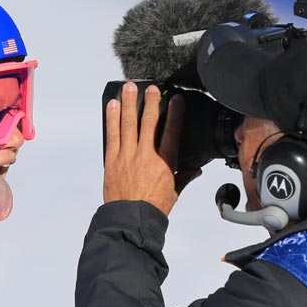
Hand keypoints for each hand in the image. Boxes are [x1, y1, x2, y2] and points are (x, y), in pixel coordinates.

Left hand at [103, 82, 200, 215]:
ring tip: (129, 88)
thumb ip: (184, 177)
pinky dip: (111, 119)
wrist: (131, 219)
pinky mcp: (111, 161)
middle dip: (150, 102)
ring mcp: (127, 157)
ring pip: (128, 124)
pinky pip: (112, 135)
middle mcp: (145, 156)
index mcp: (164, 163)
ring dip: (128, 104)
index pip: (172, 132)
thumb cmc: (152, 208)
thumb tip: (195, 170)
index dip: (175, 114)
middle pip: (148, 123)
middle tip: (152, 88)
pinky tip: (112, 106)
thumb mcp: (173, 192)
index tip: (176, 100)